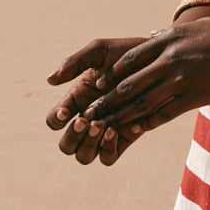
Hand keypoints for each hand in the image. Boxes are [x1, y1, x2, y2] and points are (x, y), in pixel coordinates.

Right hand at [46, 37, 146, 164]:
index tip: (65, 111)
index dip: (55, 119)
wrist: (160, 61)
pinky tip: (114, 130)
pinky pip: (108, 157)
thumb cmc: (128, 53)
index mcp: (77, 100)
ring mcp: (105, 131)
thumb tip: (49, 80)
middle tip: (84, 120)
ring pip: (84, 155)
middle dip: (71, 136)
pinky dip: (106, 149)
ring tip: (99, 125)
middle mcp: (88, 119)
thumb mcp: (100, 51)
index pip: (55, 120)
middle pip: (66, 145)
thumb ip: (75, 62)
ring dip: (87, 145)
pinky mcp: (125, 138)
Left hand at [80, 17, 209, 135]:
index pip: (130, 59)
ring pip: (143, 101)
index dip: (111, 74)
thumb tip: (152, 34)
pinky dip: (148, 123)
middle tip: (89, 112)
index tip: (96, 86)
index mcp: (169, 40)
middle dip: (107, 100)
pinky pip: (166, 113)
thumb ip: (171, 33)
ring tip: (105, 127)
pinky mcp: (196, 96)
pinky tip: (137, 131)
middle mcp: (170, 59)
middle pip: (130, 82)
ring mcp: (182, 79)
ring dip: (122, 116)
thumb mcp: (198, 28)